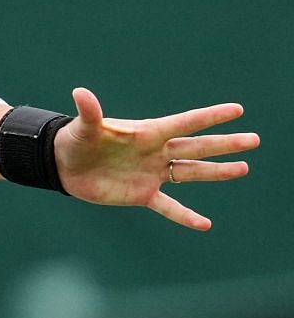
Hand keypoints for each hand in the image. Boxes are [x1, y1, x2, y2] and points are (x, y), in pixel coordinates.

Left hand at [54, 87, 257, 230]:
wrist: (63, 166)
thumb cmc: (75, 140)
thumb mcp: (83, 128)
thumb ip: (89, 113)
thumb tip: (80, 92)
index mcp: (146, 133)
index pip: (184, 123)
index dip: (209, 116)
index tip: (237, 109)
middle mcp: (155, 152)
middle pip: (196, 147)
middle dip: (224, 144)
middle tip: (254, 140)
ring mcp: (152, 173)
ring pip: (191, 173)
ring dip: (217, 172)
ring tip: (244, 168)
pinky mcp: (142, 194)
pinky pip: (169, 206)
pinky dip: (185, 216)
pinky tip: (205, 225)